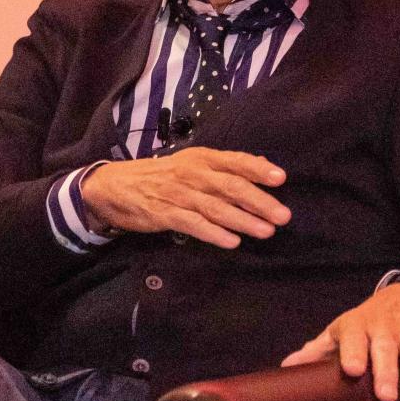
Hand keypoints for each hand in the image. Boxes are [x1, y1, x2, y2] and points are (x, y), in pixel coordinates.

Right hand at [81, 147, 290, 248]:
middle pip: (230, 186)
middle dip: (259, 201)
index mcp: (201, 158)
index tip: (281, 179)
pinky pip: (193, 224)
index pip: (235, 161)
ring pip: (215, 207)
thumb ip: (227, 167)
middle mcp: (192, 173)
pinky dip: (213, 233)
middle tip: (283, 215)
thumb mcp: (193, 164)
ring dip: (242, 220)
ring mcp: (178, 194)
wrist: (116, 185)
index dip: (258, 169)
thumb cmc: (163, 176)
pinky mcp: (165, 214)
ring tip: (265, 231)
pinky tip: (232, 242)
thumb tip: (265, 167)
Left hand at [280, 281, 399, 400]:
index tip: (352, 369)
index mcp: (357, 326)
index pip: (353, 336)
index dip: (353, 351)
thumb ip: (318, 350)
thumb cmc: (367, 322)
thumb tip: (288, 366)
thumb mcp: (341, 330)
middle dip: (387, 370)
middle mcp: (384, 325)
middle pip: (385, 347)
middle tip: (386, 396)